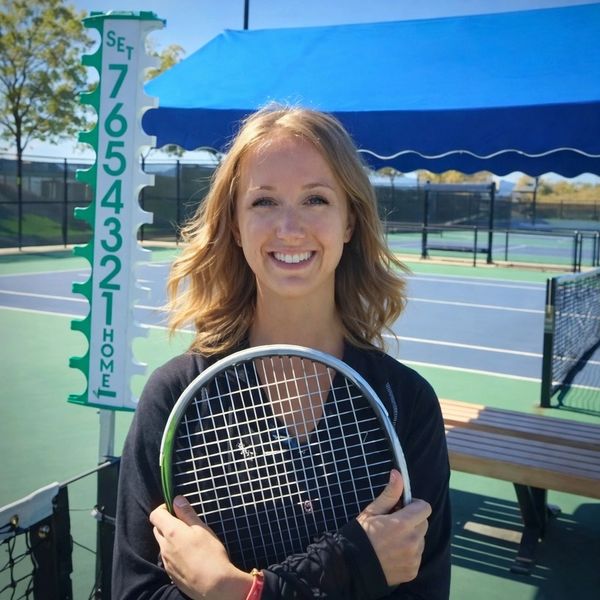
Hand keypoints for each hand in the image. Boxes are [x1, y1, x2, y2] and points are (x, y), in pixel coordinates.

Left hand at [150, 496, 252, 599]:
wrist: (215, 586)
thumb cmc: (211, 554)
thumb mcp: (202, 528)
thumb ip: (187, 513)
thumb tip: (176, 499)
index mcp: (171, 532)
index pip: (155, 515)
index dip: (163, 508)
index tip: (176, 508)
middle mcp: (164, 547)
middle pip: (157, 529)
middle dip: (167, 522)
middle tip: (185, 523)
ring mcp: (166, 562)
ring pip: (163, 544)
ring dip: (171, 538)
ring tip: (189, 540)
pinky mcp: (170, 574)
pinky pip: (168, 558)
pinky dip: (174, 552)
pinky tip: (190, 556)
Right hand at [356, 470, 430, 585]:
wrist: (352, 567)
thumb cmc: (361, 534)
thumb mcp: (372, 511)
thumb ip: (390, 494)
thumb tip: (398, 473)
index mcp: (402, 524)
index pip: (425, 508)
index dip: (415, 505)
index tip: (402, 507)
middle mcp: (412, 541)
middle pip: (424, 523)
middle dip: (413, 520)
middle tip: (395, 524)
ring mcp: (414, 558)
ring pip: (421, 540)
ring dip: (412, 536)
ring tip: (392, 540)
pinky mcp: (413, 571)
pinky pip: (417, 556)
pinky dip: (409, 552)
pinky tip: (393, 553)